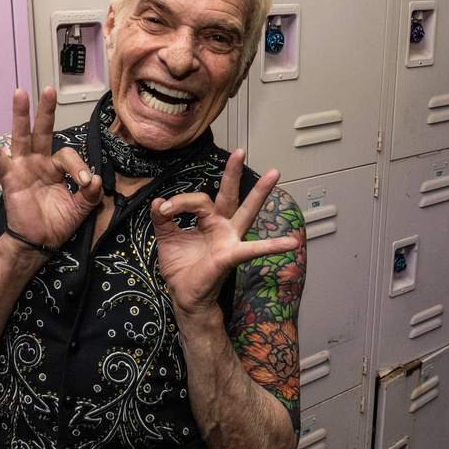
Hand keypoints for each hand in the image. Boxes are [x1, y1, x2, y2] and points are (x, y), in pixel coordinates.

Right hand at [0, 87, 102, 248]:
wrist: (39, 242)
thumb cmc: (57, 223)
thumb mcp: (81, 207)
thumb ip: (91, 193)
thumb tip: (96, 179)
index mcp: (56, 168)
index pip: (68, 156)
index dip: (79, 167)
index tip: (85, 183)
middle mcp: (39, 162)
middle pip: (43, 131)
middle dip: (46, 111)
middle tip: (49, 90)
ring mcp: (23, 168)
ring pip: (22, 136)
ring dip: (21, 115)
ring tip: (20, 93)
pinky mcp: (10, 178)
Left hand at [149, 149, 300, 313]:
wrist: (184, 296)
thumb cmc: (181, 268)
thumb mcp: (166, 239)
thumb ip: (162, 220)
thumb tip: (157, 202)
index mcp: (207, 221)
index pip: (197, 200)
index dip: (178, 202)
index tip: (163, 210)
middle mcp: (222, 227)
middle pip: (230, 195)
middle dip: (233, 173)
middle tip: (240, 151)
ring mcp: (229, 240)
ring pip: (246, 212)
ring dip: (259, 193)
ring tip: (274, 173)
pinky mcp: (230, 256)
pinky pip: (253, 249)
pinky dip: (272, 247)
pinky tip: (291, 243)